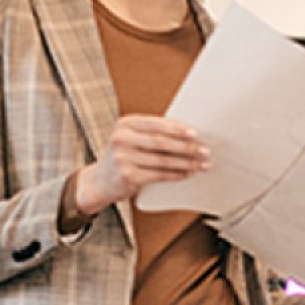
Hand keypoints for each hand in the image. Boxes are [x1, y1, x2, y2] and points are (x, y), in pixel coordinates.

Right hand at [76, 115, 209, 214]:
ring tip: (202, 164)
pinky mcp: (128, 176)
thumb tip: (189, 134)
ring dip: (187, 163)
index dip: (177, 129)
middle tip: (205, 150)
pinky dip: (177, 174)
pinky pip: (159, 174)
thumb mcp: (131, 138)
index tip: (195, 133)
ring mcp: (123, 158)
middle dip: (186, 147)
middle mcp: (121, 139)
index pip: (156, 124)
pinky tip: (188, 173)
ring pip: (163, 160)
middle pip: (161, 142)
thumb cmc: (124, 156)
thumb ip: (151, 133)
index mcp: (125, 124)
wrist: (100, 181)